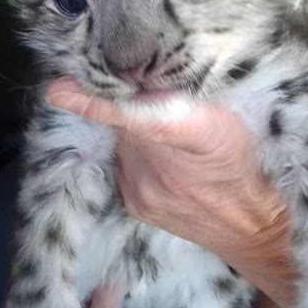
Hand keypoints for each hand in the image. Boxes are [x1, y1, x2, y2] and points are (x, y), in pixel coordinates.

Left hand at [47, 77, 297, 307]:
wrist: (249, 226)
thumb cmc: (244, 165)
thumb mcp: (229, 120)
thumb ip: (189, 98)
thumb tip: (150, 81)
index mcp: (190, 137)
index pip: (133, 115)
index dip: (95, 102)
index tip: (58, 90)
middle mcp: (157, 168)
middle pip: (124, 125)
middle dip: (131, 106)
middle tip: (155, 101)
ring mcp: (142, 191)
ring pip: (124, 146)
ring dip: (135, 135)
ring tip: (168, 143)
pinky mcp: (136, 206)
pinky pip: (124, 167)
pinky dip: (136, 157)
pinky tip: (162, 164)